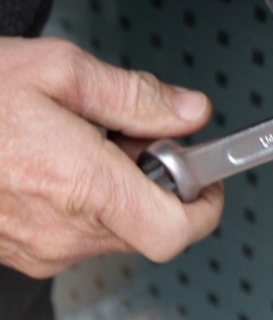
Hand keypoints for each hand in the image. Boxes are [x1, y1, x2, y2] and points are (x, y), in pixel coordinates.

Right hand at [0, 37, 222, 277]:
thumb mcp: (61, 70)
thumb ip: (136, 95)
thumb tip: (190, 111)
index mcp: (83, 186)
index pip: (175, 230)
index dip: (205, 204)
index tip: (206, 171)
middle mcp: (62, 230)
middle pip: (150, 226)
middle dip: (162, 180)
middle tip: (139, 131)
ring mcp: (35, 246)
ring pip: (114, 230)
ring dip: (123, 188)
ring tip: (91, 137)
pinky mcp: (15, 249)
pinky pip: (75, 233)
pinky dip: (88, 200)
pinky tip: (61, 158)